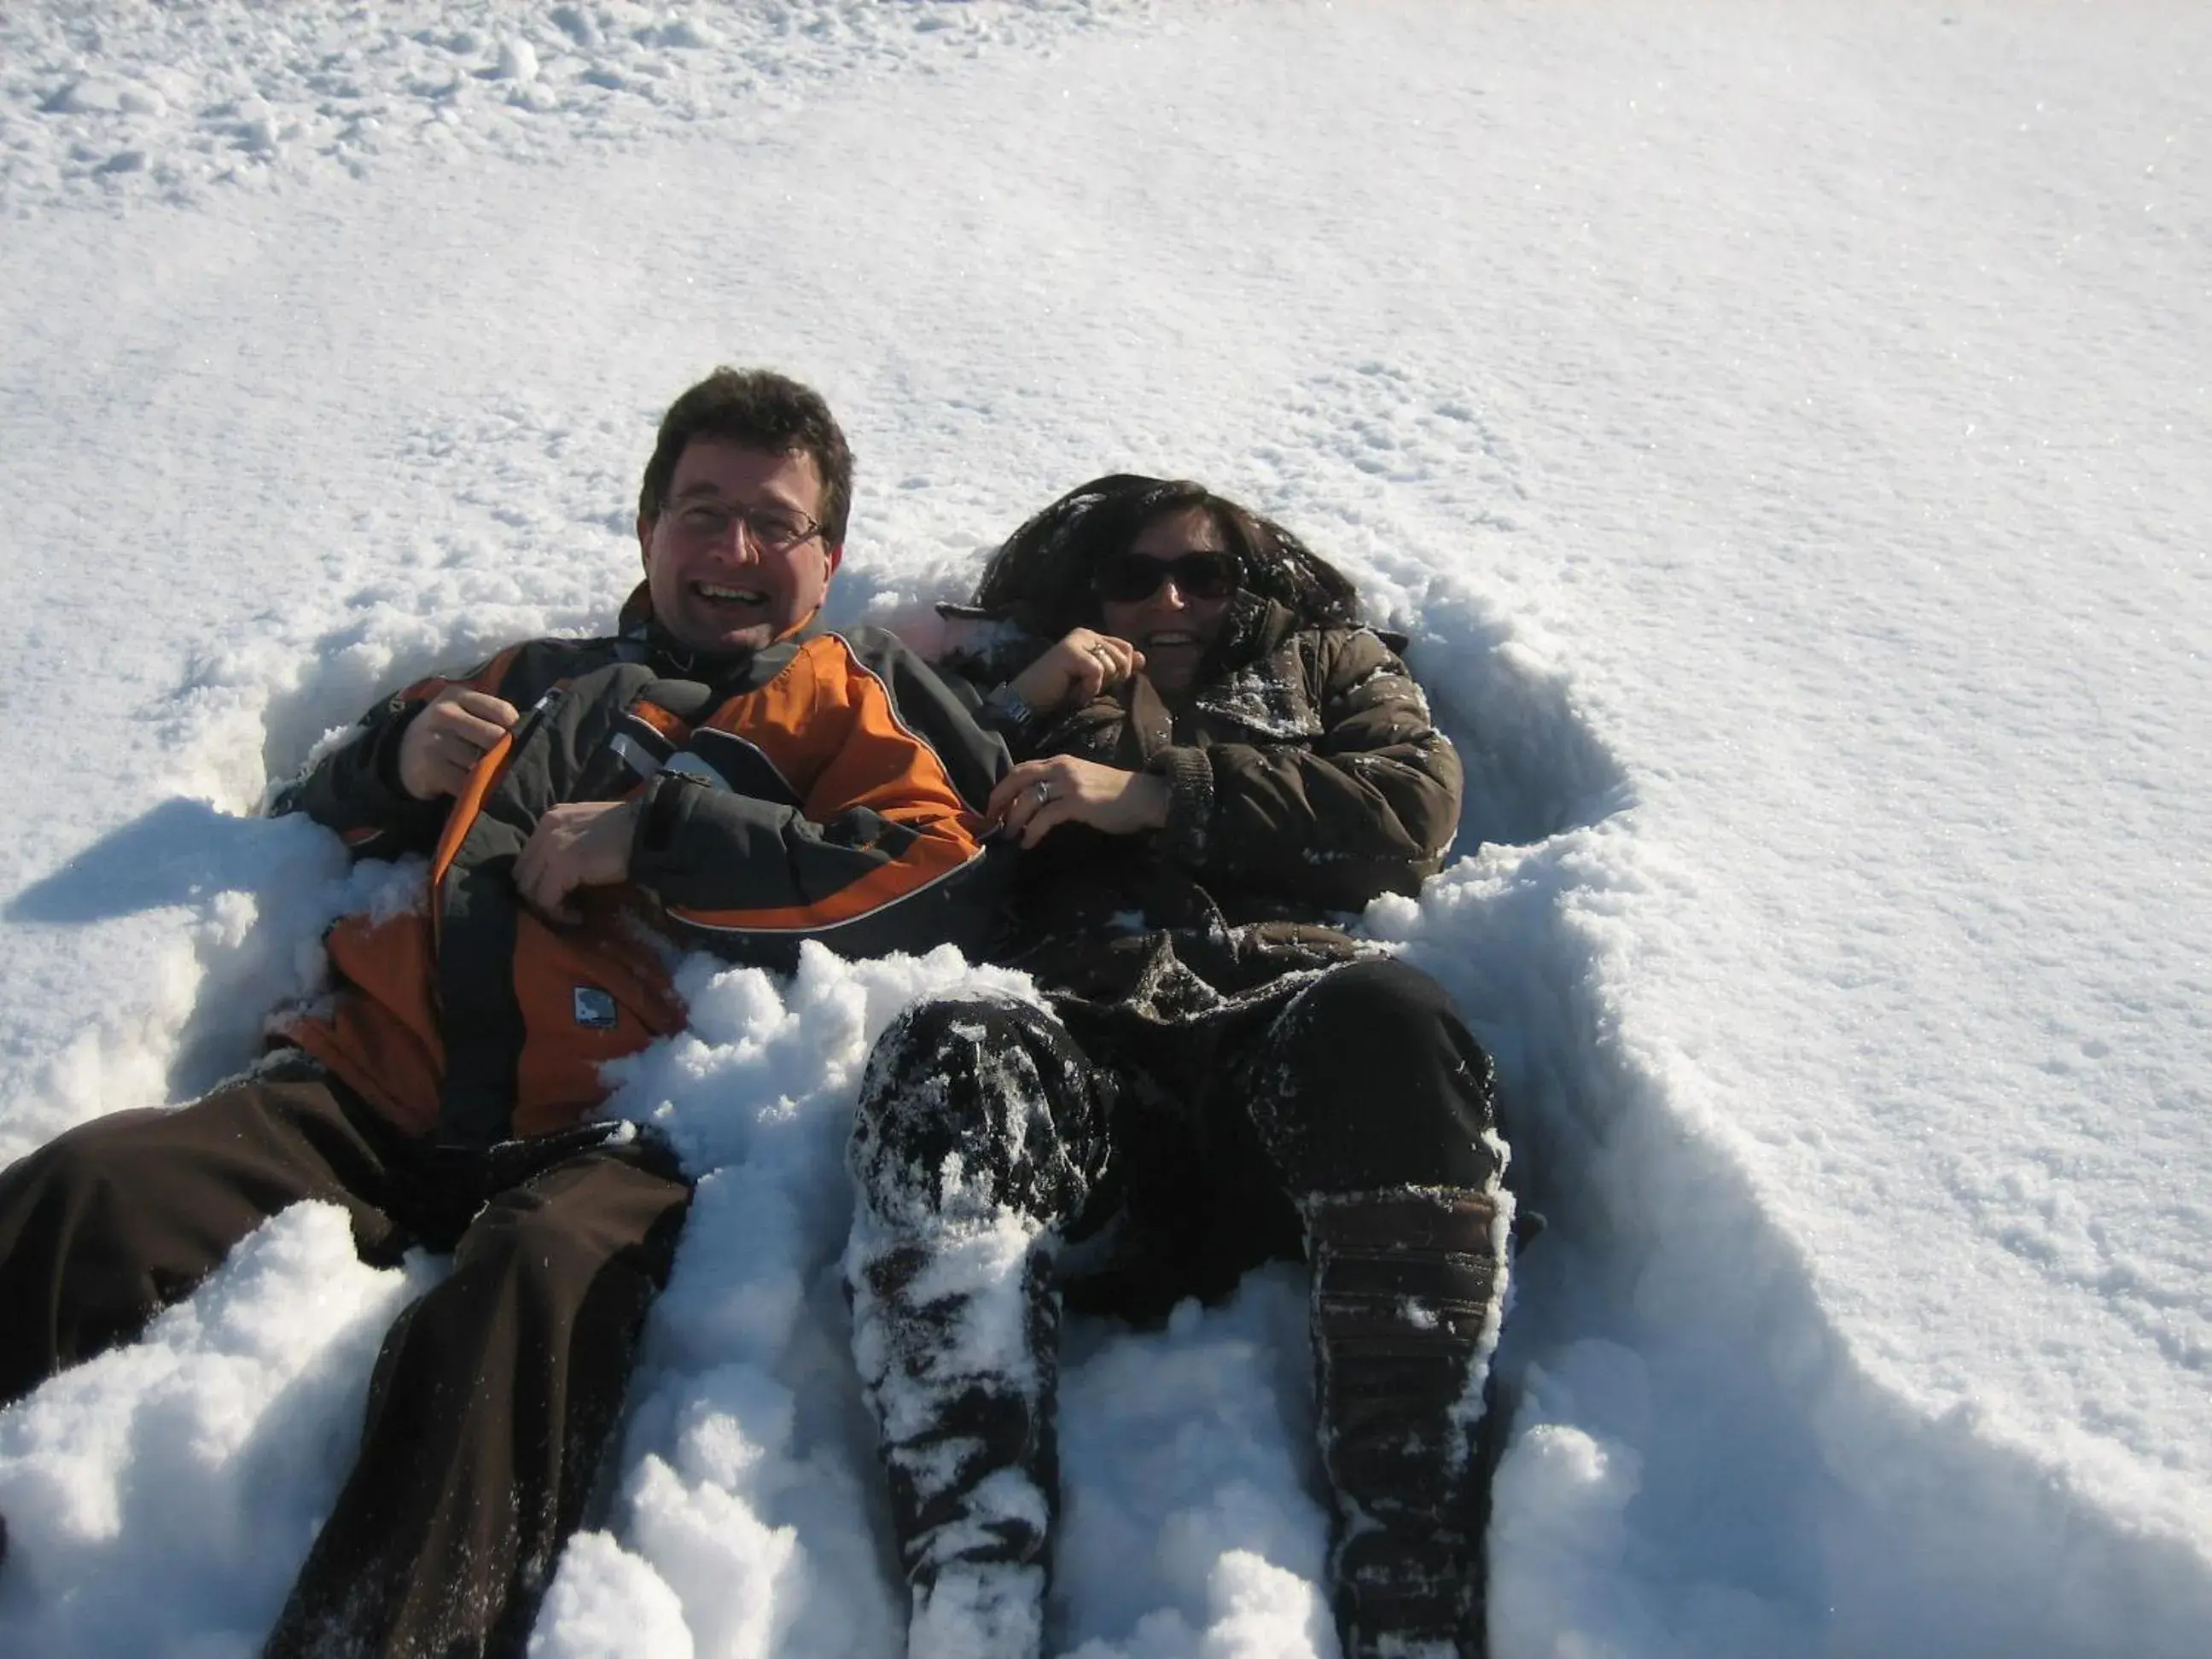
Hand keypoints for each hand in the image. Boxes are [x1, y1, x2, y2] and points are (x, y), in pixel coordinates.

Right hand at [399, 686, 520, 800]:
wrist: (402, 752)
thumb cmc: (445, 731)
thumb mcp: (461, 711)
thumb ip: (489, 716)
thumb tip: (525, 733)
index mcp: (458, 696)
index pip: (502, 711)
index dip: (515, 728)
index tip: (515, 738)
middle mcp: (445, 714)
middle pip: (495, 737)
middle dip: (505, 752)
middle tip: (508, 762)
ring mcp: (436, 741)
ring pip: (482, 762)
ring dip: (491, 773)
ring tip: (491, 775)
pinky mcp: (430, 768)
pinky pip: (466, 783)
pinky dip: (476, 789)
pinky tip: (475, 787)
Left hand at [515, 799, 639, 923]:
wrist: (650, 830)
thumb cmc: (629, 831)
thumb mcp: (589, 828)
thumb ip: (568, 841)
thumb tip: (561, 871)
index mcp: (551, 819)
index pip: (528, 857)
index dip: (539, 880)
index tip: (560, 894)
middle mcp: (545, 830)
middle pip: (523, 874)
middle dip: (538, 895)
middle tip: (561, 907)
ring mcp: (551, 847)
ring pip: (530, 889)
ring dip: (547, 906)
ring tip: (570, 914)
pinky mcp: (562, 866)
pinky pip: (547, 899)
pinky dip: (559, 913)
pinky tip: (577, 917)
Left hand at [987, 756, 1169, 847]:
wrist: (1144, 796)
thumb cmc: (1115, 793)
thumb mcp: (1082, 780)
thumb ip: (1059, 785)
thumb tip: (1034, 802)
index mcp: (1060, 761)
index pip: (1022, 768)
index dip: (1004, 786)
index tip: (994, 805)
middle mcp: (1061, 768)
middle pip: (1017, 778)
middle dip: (1000, 799)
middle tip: (990, 819)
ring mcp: (1069, 784)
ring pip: (1028, 799)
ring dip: (1014, 819)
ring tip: (1009, 835)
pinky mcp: (1077, 803)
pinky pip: (1044, 817)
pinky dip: (1032, 831)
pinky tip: (1028, 842)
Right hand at [1006, 629, 1144, 718]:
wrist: (1030, 703)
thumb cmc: (1061, 693)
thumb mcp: (1096, 680)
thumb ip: (1118, 667)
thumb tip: (1143, 658)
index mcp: (1092, 637)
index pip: (1126, 648)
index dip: (1124, 670)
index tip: (1104, 685)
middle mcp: (1085, 634)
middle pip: (1124, 656)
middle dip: (1112, 679)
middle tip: (1089, 688)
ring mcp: (1077, 640)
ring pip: (1112, 664)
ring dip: (1098, 686)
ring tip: (1079, 690)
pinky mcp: (1070, 651)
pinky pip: (1097, 671)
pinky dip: (1089, 688)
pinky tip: (1075, 694)